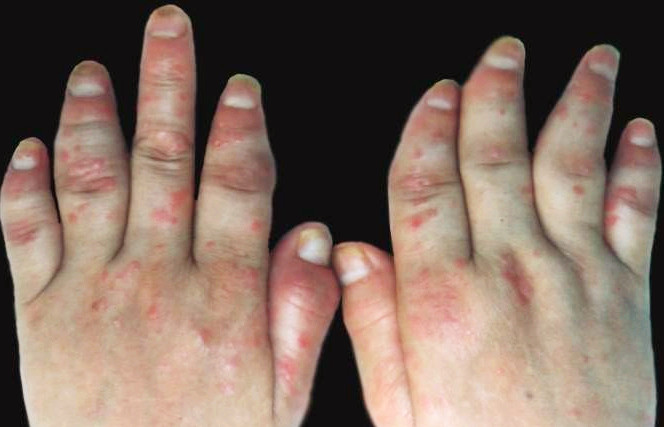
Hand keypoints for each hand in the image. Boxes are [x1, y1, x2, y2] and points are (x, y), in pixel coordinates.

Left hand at [1, 5, 338, 425]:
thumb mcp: (283, 396)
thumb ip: (303, 311)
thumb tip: (316, 236)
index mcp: (223, 299)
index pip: (238, 189)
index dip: (241, 130)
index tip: (240, 87)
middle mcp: (155, 281)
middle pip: (164, 162)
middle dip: (167, 86)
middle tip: (167, 28)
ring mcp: (91, 293)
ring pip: (91, 183)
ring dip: (93, 118)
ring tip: (93, 70)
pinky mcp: (41, 315)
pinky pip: (26, 237)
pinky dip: (24, 186)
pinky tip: (30, 147)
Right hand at [334, 37, 657, 425]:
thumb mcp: (398, 405)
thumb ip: (372, 322)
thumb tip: (348, 253)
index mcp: (442, 298)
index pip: (424, 187)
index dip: (427, 131)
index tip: (436, 93)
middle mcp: (510, 272)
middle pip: (496, 158)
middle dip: (496, 96)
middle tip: (501, 53)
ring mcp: (574, 277)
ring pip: (571, 166)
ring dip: (577, 104)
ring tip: (589, 58)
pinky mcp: (625, 295)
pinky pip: (635, 212)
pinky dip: (638, 164)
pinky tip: (638, 129)